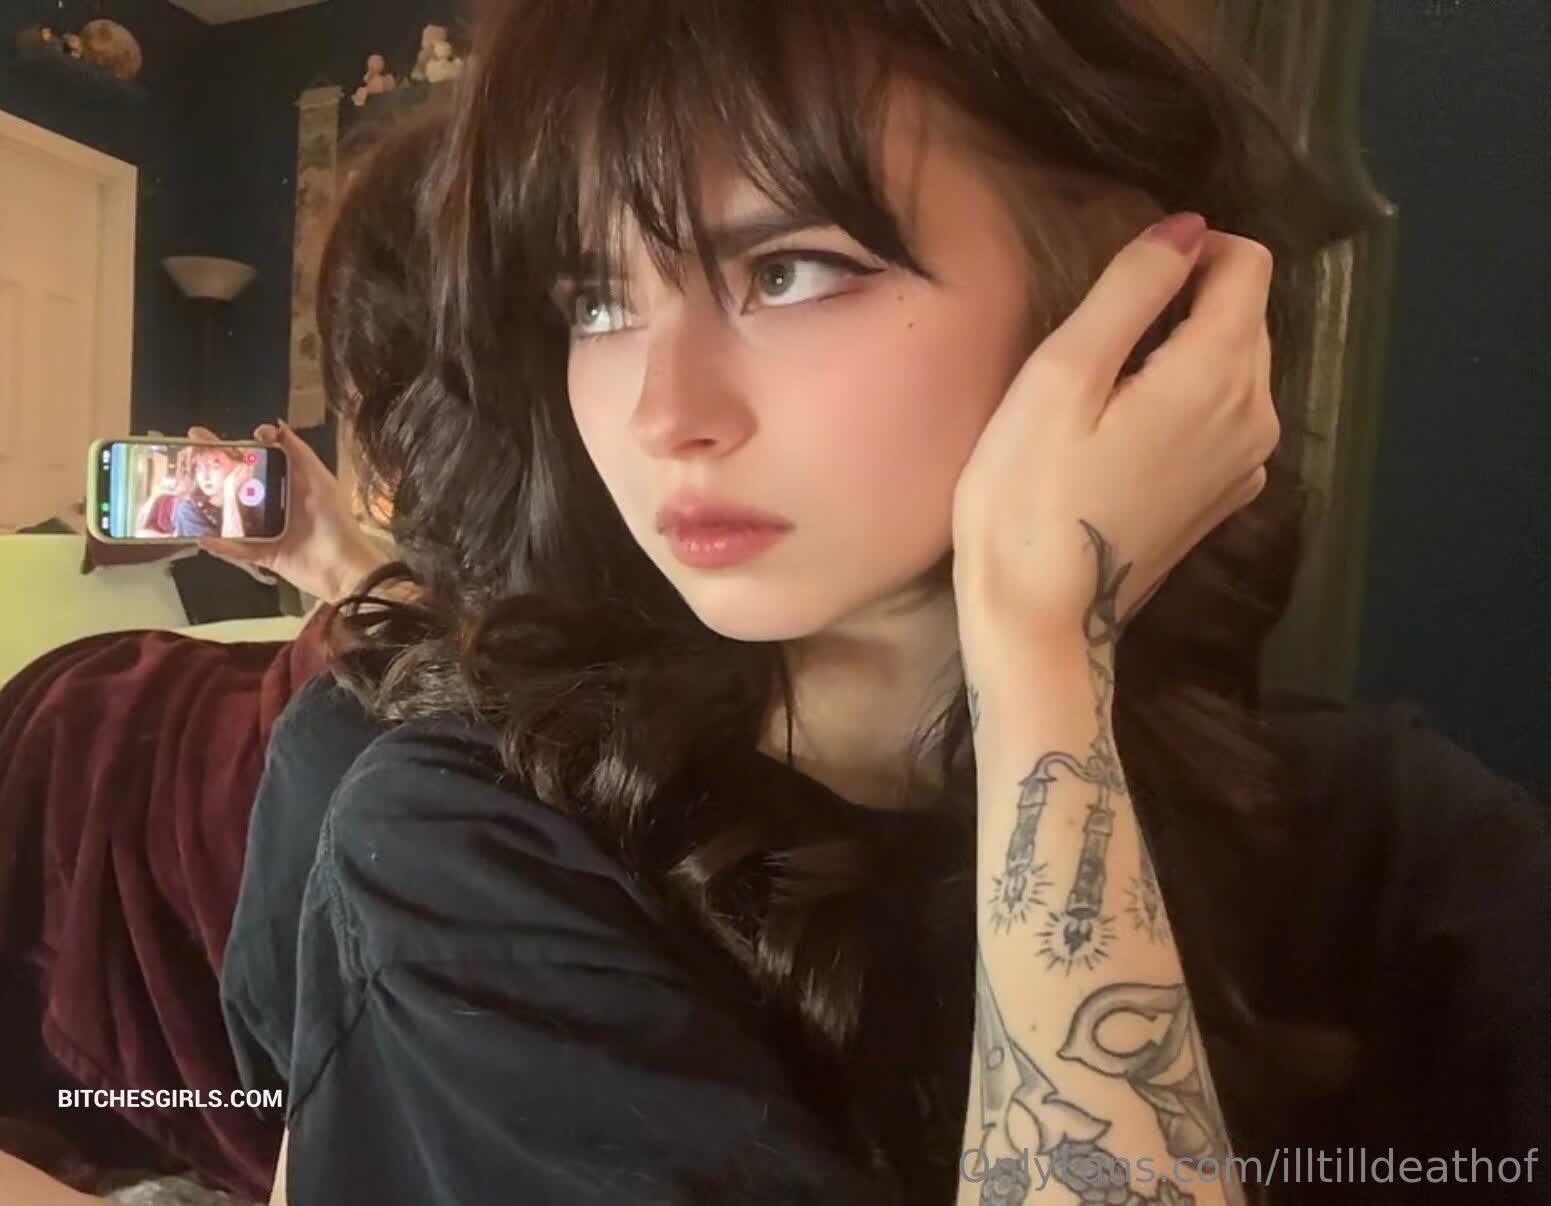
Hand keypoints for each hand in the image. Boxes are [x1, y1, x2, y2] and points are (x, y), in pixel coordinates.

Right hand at [190, 422, 390, 602]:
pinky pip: (238, 550)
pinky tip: (200, 536)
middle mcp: (276, 504)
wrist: (344, 568)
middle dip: (212, 470)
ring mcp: (269, 530)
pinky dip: (221, 545)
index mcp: (289, 484)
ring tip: (183, 493)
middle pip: (239, 484)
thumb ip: (299, 453)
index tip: (215, 441)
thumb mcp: (320, 481)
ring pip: (233, 516)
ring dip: (210, 507)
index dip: (237, 449)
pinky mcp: (265, 555)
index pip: (258, 461)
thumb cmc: (335, 521)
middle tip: (185, 455)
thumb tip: (276, 425)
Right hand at [951, 214, 1277, 657]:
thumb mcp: (1060, 376)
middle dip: (1185, 302)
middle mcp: (1258, 414)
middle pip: (1245, 314)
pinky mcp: (1226, 499)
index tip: (1124, 278)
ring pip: (1237, 367)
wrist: (1040, 621)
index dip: (1191, 250)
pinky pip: (1225, 419)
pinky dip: (1187, 405)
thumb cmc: (1027, 495)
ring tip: (1107, 391)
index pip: (1249, 264)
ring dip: (1183, 354)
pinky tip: (1127, 438)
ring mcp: (1249, 464)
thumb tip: (1186, 228)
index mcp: (1218, 374)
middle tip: (1100, 341)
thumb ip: (1130, 289)